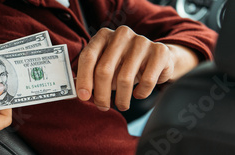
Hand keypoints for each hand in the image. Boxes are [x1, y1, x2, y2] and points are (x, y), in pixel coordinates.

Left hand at [76, 26, 198, 110]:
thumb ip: (91, 75)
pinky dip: (140, 93)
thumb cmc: (123, 63)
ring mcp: (141, 41)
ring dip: (121, 98)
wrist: (157, 57)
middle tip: (102, 106)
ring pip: (124, 78)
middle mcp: (121, 34)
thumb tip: (80, 94)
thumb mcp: (105, 65)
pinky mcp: (159, 52)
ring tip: (121, 105)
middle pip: (104, 70)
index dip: (84, 79)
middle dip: (101, 94)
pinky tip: (137, 94)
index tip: (84, 97)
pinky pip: (147, 81)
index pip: (88, 57)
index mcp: (103, 35)